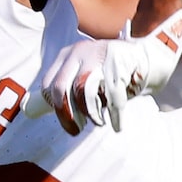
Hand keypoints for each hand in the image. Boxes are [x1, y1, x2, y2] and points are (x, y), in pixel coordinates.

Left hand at [29, 7, 181, 131]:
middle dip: (66, 115)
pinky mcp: (118, 64)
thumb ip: (66, 89)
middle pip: (60, 88)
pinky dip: (115, 116)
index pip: (48, 83)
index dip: (54, 107)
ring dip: (91, 114)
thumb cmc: (111, 72)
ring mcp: (99, 56)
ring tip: (97, 123)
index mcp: (67, 55)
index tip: (67, 120)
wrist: (148, 55)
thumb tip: (32, 111)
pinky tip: (117, 125)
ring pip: (83, 91)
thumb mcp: (85, 73)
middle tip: (76, 129)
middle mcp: (79, 52)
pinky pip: (112, 97)